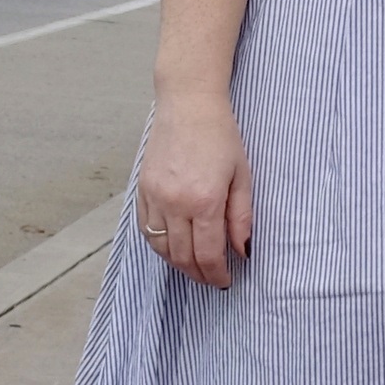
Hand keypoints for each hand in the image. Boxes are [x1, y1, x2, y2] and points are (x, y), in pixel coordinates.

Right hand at [134, 92, 254, 287]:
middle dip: (198, 274)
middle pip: (182, 256)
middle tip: (211, 279)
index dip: (216, 274)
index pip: (207, 254)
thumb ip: (241, 217)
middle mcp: (175, 202)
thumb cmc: (220, 135)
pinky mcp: (142, 188)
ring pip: (161, 247)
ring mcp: (155, 195)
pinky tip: (173, 247)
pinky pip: (146, 228)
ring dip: (177, 263)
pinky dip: (158, 244)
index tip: (225, 281)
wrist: (188, 104)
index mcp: (205, 200)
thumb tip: (241, 251)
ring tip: (194, 266)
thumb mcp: (242, 176)